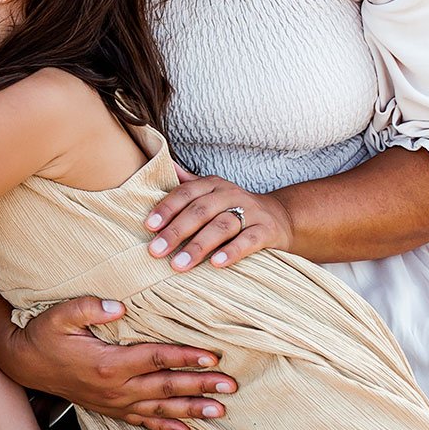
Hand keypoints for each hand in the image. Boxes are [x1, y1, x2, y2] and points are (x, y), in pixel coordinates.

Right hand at [0, 296, 234, 429]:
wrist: (25, 364)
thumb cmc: (45, 335)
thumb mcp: (60, 314)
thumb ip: (89, 308)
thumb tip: (119, 305)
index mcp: (109, 363)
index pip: (155, 358)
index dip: (184, 357)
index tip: (211, 356)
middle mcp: (116, 387)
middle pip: (166, 386)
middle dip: (200, 386)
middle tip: (229, 386)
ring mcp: (115, 402)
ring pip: (160, 407)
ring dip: (192, 409)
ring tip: (220, 411)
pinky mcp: (111, 409)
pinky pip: (143, 421)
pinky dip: (166, 427)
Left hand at [146, 174, 290, 270]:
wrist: (278, 217)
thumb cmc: (233, 207)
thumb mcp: (211, 192)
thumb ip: (186, 183)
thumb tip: (160, 164)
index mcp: (213, 184)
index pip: (186, 193)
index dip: (167, 208)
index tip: (149, 226)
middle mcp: (231, 195)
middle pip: (200, 211)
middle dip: (176, 231)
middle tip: (156, 251)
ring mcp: (250, 212)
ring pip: (222, 226)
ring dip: (198, 246)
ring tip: (178, 265)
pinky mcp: (266, 231)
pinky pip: (248, 241)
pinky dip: (231, 252)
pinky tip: (215, 264)